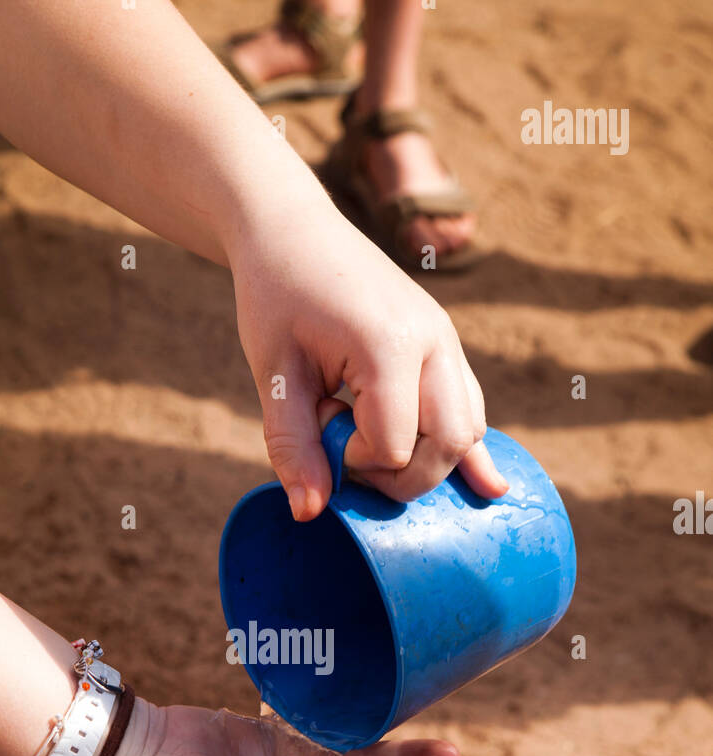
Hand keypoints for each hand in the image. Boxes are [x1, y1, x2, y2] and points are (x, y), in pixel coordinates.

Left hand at [229, 202, 507, 520]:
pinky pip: (470, 408)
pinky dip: (467, 448)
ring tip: (377, 454)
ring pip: (468, 430)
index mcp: (389, 345)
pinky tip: (490, 489)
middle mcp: (433, 341)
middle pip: (448, 445)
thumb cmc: (276, 298)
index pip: (395, 446)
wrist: (294, 231)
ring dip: (429, 464)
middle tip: (348, 460)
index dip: (355, 462)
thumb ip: (292, 446)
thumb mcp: (273, 374)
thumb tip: (309, 514)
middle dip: (402, 478)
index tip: (321, 429)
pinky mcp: (446, 346)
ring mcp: (446, 342)